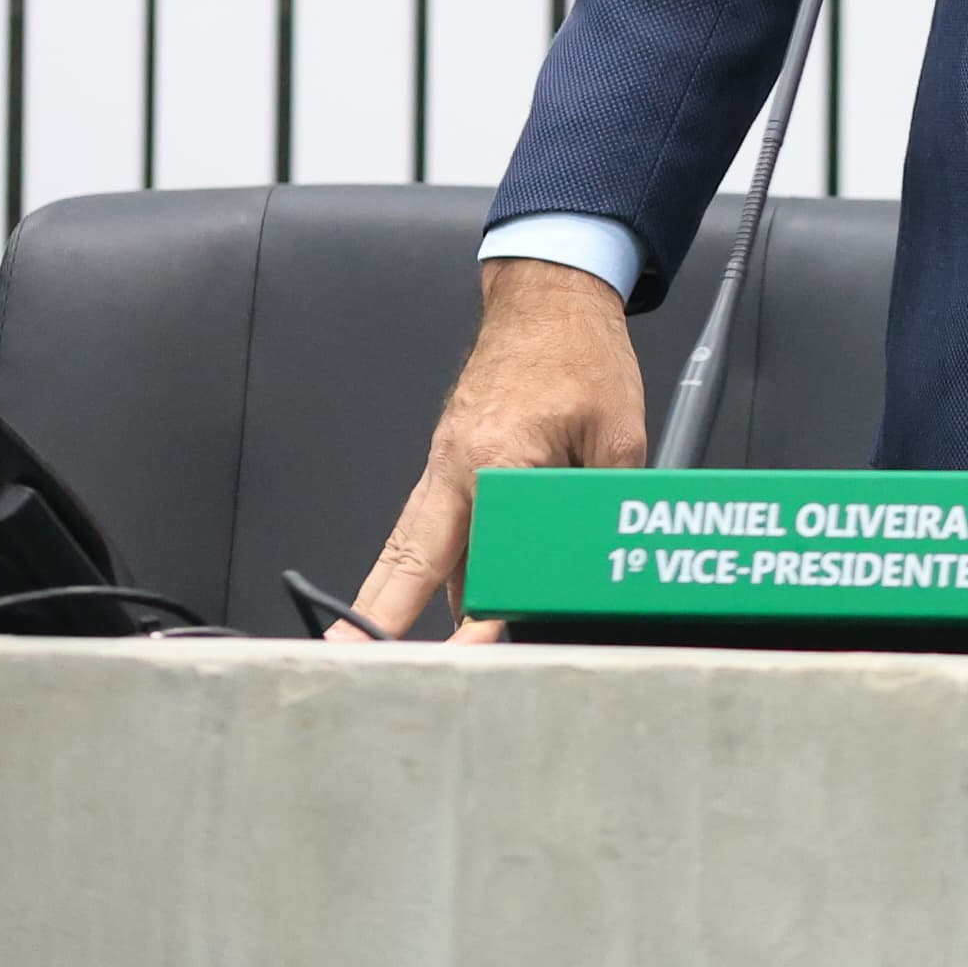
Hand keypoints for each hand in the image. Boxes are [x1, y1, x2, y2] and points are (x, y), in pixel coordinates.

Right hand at [345, 256, 647, 642]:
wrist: (549, 296)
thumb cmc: (580, 353)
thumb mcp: (620, 434)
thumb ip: (601, 504)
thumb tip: (600, 562)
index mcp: (493, 460)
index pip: (475, 558)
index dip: (477, 617)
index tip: (473, 655)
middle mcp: (453, 468)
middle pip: (404, 563)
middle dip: (375, 621)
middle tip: (348, 670)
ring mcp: (444, 466)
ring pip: (423, 550)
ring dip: (413, 601)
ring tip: (401, 658)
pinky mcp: (452, 463)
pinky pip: (442, 528)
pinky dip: (446, 568)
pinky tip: (465, 607)